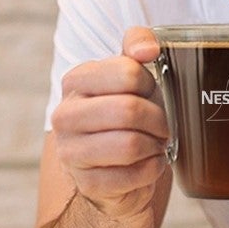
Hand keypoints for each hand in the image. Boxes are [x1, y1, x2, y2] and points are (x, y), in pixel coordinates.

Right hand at [50, 26, 169, 217]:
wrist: (118, 163)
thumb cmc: (129, 112)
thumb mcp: (134, 72)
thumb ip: (138, 44)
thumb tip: (147, 49)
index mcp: (77, 80)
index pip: (127, 73)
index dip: (151, 85)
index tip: (152, 93)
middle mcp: (65, 115)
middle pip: (129, 110)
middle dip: (159, 119)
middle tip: (163, 125)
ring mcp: (70, 151)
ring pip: (130, 144)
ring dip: (156, 145)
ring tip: (155, 143)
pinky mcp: (86, 183)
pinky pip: (133, 175)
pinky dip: (152, 169)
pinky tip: (149, 163)